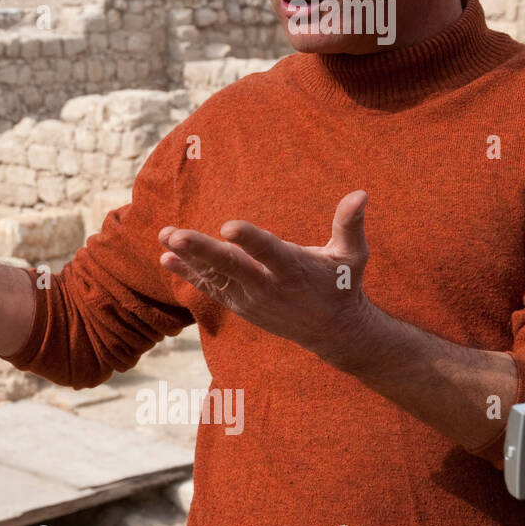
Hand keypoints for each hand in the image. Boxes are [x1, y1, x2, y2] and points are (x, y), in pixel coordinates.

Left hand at [157, 190, 375, 362]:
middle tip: (175, 236)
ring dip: (188, 258)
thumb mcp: (352, 256)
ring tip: (164, 237)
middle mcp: (268, 285)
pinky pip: (211, 289)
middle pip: (231, 266)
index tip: (228, 226)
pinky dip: (189, 275)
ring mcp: (251, 298)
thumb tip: (360, 193)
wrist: (333, 332)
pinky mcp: (240, 305)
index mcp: (294, 269)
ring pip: (215, 277)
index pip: (270, 252)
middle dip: (202, 251)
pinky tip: (166, 259)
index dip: (250, 240)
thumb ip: (349, 225)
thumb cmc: (343, 285)